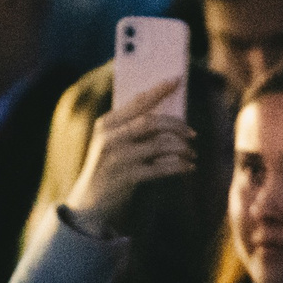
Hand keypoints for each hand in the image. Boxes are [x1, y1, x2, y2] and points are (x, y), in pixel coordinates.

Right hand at [62, 79, 195, 237]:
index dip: (158, 90)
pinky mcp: (127, 177)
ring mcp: (118, 158)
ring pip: (159, 144)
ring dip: (180, 148)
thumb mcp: (111, 143)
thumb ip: (129, 127)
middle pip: (150, 122)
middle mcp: (110, 138)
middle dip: (176, 125)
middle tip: (192, 133)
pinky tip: (188, 167)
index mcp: (105, 124)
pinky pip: (160, 168)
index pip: (136, 102)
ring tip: (191, 153)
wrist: (90, 202)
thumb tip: (165, 112)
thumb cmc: (108, 168)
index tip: (176, 80)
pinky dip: (178, 166)